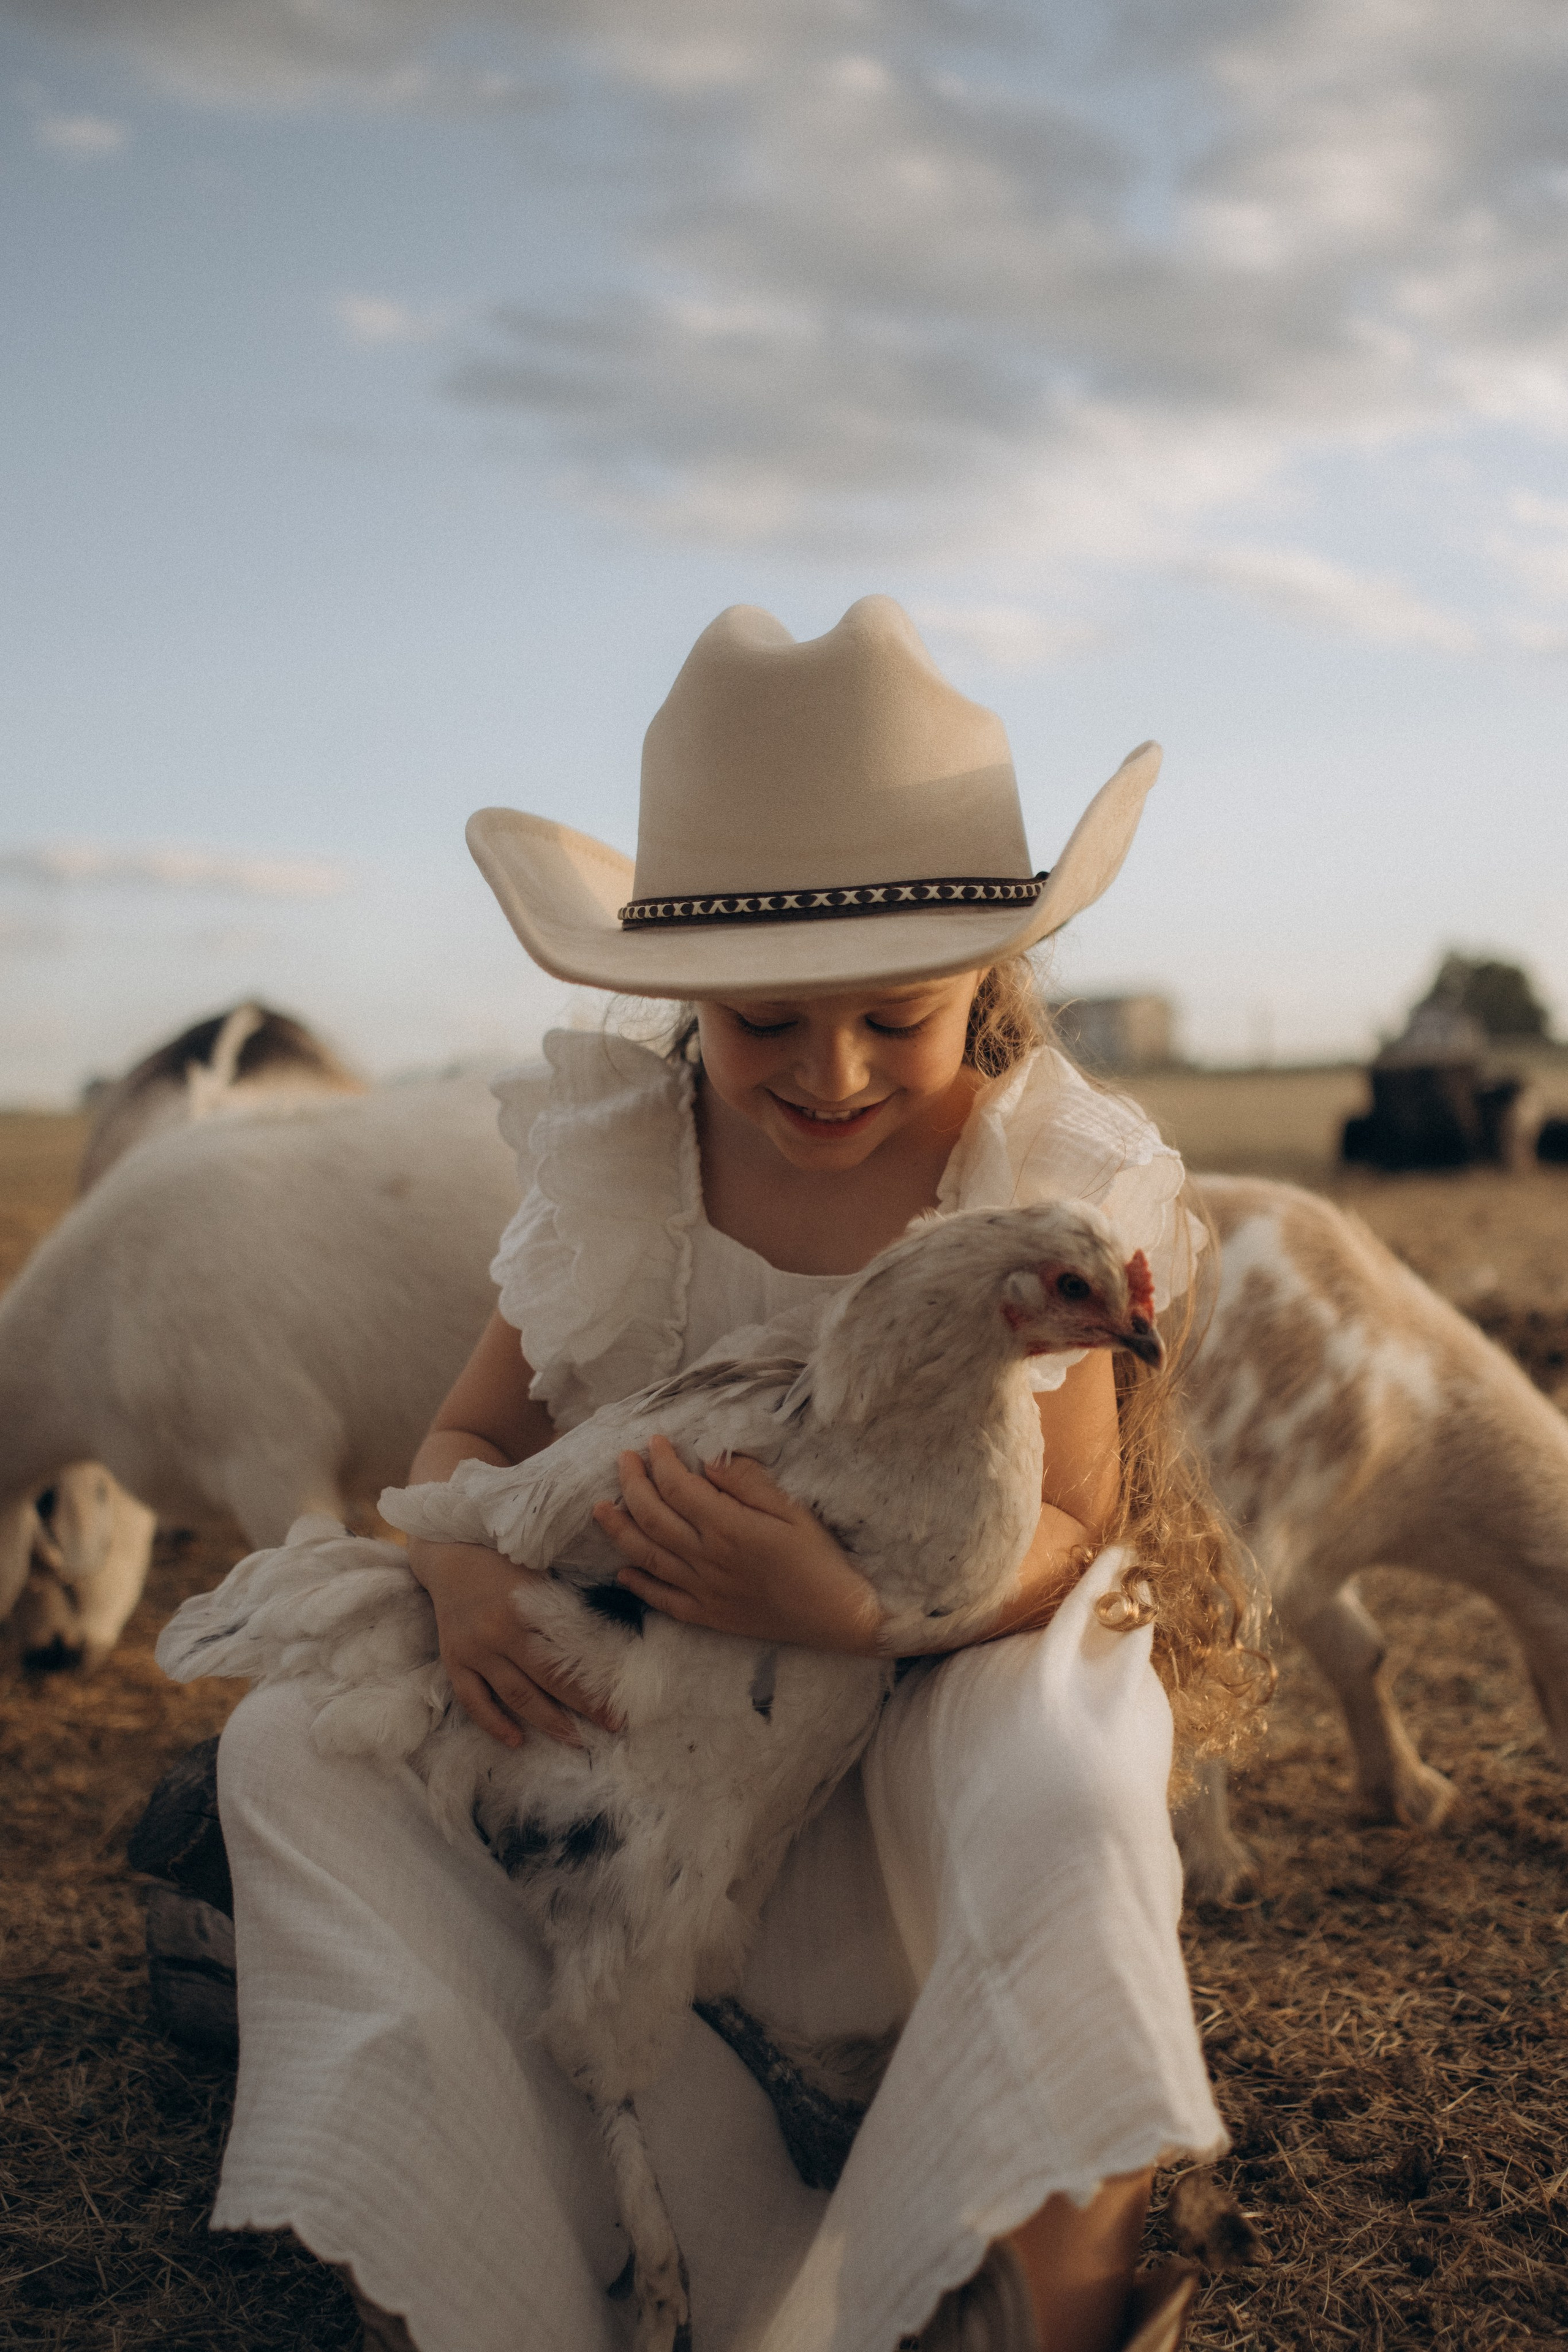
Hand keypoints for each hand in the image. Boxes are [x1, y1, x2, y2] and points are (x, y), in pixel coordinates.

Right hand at [411, 1539, 622, 1749]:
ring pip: (515, 1696)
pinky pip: (473, 1700)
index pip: (568, 1653)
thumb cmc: (501, 1561)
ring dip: (547, 1721)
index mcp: (525, 1609)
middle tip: (611, 1725)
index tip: (619, 1699)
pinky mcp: (454, 1661)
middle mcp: (499, 1634)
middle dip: (583, 1705)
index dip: (595, 1680)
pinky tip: (516, 1740)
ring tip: (575, 1739)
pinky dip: (494, 1723)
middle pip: (547, 1679)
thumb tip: (600, 1644)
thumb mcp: (537, 1578)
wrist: (448, 1555)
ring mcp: (474, 1651)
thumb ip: (560, 1610)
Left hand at [592, 1438, 884, 1652]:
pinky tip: (624, 1571)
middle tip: (623, 1461)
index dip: (660, 1461)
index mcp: (728, 1528)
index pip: (677, 1487)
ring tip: (601, 1509)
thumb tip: (708, 1461)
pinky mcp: (707, 1616)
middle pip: (652, 1517)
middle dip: (632, 1484)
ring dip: (619, 1530)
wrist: (837, 1617)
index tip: (654, 1441)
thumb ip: (747, 1484)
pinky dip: (639, 1584)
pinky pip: (662, 1600)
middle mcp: (707, 1559)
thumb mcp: (792, 1510)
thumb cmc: (820, 1558)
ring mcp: (703, 1591)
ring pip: (647, 1556)